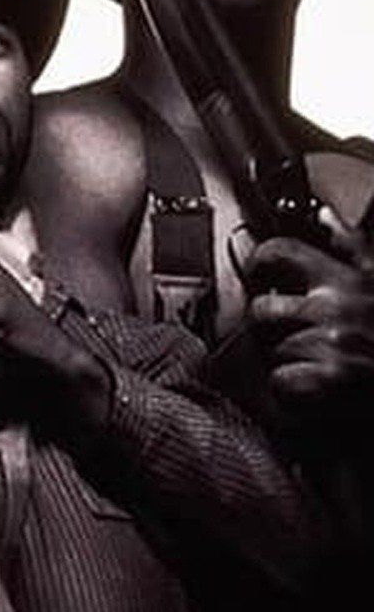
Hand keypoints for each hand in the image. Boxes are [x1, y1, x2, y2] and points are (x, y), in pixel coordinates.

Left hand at [244, 205, 373, 422]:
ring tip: (325, 368)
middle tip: (303, 344)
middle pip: (261, 310)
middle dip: (273, 332)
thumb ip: (352, 248)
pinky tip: (324, 393)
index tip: (262, 277)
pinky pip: (280, 383)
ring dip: (289, 365)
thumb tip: (322, 214)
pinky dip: (296, 396)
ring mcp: (334, 340)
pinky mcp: (331, 378)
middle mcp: (341, 304)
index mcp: (352, 277)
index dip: (260, 265)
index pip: (280, 252)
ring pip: (270, 351)